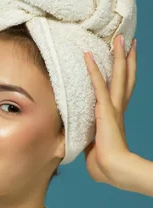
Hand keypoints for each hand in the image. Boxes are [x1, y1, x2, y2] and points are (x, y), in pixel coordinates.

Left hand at [83, 34, 136, 188]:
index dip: (125, 73)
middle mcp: (117, 108)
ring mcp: (112, 107)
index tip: (126, 58)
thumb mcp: (93, 148)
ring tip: (118, 37)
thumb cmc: (104, 165)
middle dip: (126, 57)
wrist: (114, 170)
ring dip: (117, 55)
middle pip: (125, 76)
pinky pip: (97, 85)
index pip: (121, 89)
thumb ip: (89, 141)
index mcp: (114, 116)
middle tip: (127, 38)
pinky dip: (93, 69)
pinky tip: (88, 55)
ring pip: (117, 75)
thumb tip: (80, 145)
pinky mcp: (104, 109)